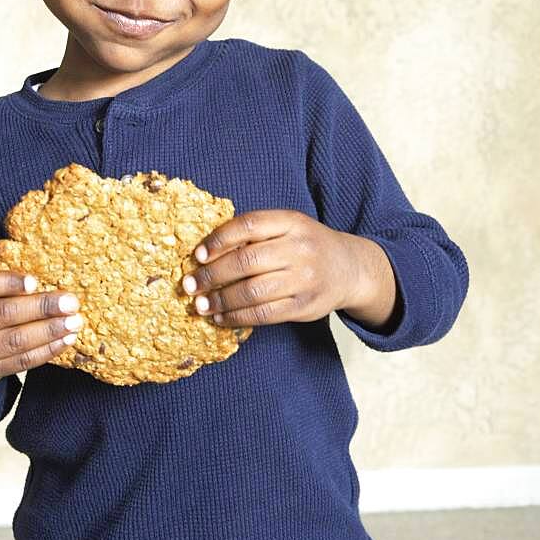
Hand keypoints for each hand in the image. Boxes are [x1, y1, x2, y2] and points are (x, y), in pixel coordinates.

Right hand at [0, 270, 83, 412]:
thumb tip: (45, 285)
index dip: (5, 283)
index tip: (34, 282)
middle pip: (1, 314)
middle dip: (41, 308)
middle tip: (70, 302)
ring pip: (14, 341)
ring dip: (49, 331)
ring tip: (74, 321)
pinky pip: (19, 362)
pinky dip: (46, 350)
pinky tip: (64, 340)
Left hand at [181, 210, 373, 327]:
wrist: (350, 268)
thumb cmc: (307, 245)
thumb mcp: (288, 226)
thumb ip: (256, 233)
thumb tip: (206, 251)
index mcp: (292, 221)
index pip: (249, 225)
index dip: (219, 239)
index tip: (198, 255)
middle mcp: (300, 248)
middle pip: (246, 262)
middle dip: (212, 275)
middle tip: (189, 285)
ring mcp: (304, 279)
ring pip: (252, 292)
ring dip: (220, 301)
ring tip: (201, 305)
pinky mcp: (304, 306)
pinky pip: (264, 314)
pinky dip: (237, 317)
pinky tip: (221, 317)